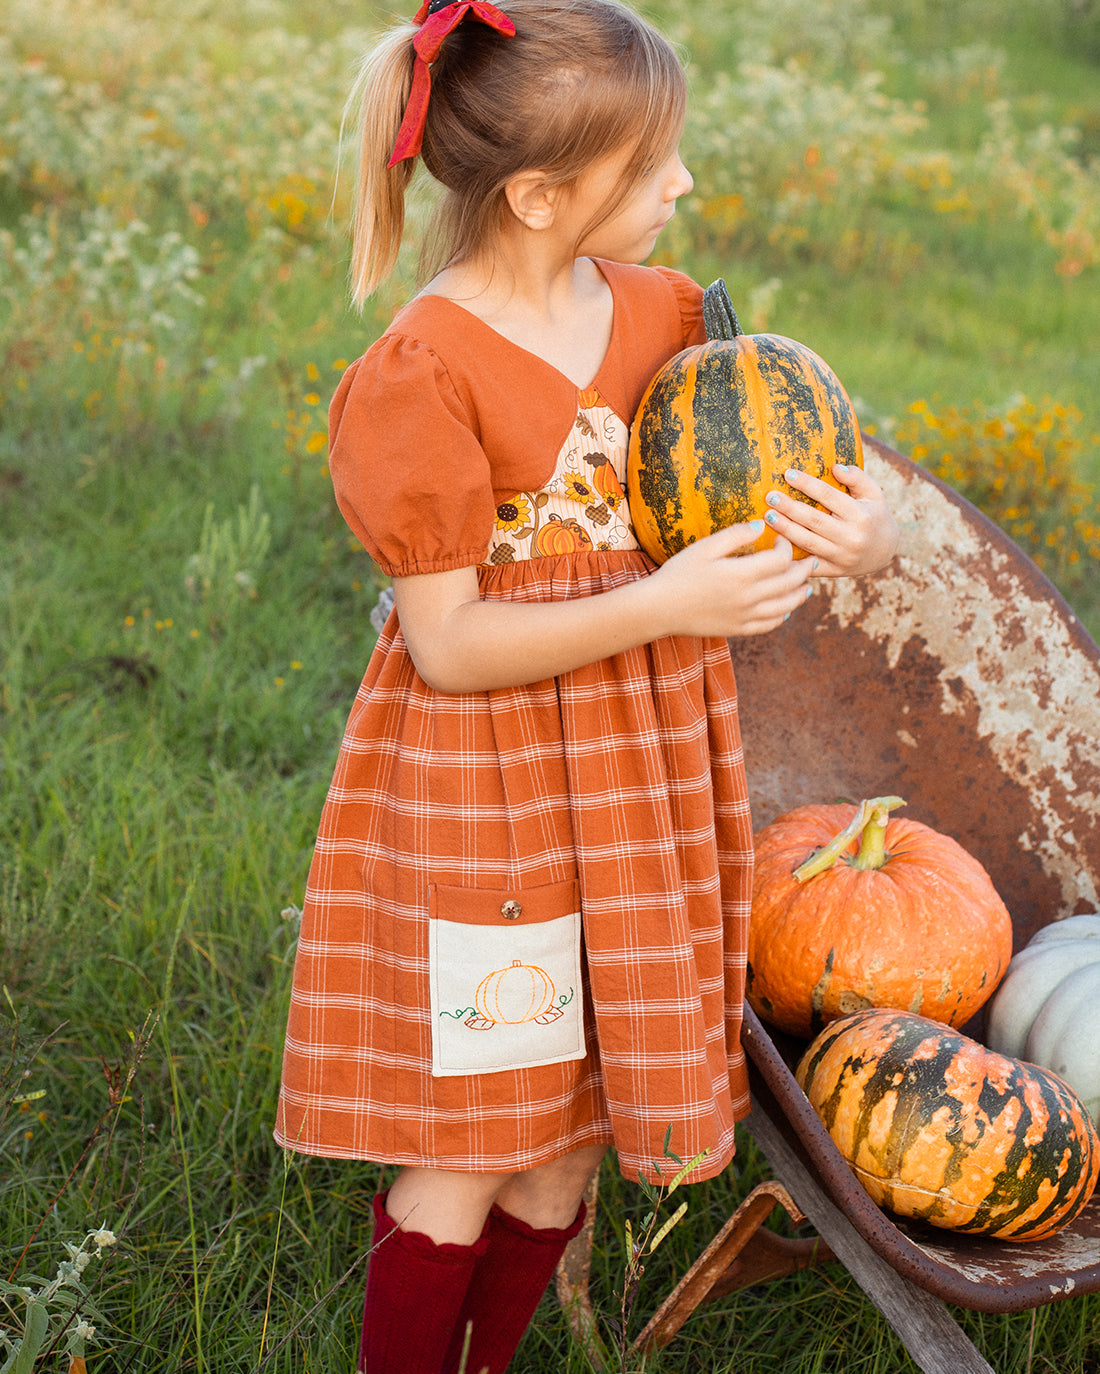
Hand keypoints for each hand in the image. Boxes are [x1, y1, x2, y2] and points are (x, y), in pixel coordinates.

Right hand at [650, 522, 815, 638]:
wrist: (659, 608)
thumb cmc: (679, 573)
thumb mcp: (704, 547)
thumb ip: (735, 535)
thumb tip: (761, 525)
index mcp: (741, 574)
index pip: (780, 560)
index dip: (786, 547)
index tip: (782, 539)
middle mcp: (748, 598)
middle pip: (789, 583)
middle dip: (803, 570)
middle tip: (810, 561)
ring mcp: (745, 617)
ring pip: (785, 607)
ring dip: (800, 595)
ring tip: (807, 588)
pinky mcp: (738, 630)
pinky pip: (769, 625)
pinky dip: (782, 616)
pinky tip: (785, 610)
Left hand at [762, 463, 898, 576]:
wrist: (884, 552)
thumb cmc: (874, 515)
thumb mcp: (874, 493)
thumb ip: (857, 478)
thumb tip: (836, 468)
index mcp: (860, 515)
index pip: (829, 496)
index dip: (807, 484)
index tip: (788, 474)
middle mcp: (851, 537)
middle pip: (814, 520)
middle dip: (789, 508)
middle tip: (770, 497)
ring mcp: (841, 556)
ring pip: (807, 542)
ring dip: (785, 529)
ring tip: (768, 516)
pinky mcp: (833, 571)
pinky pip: (808, 565)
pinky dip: (791, 557)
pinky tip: (774, 546)